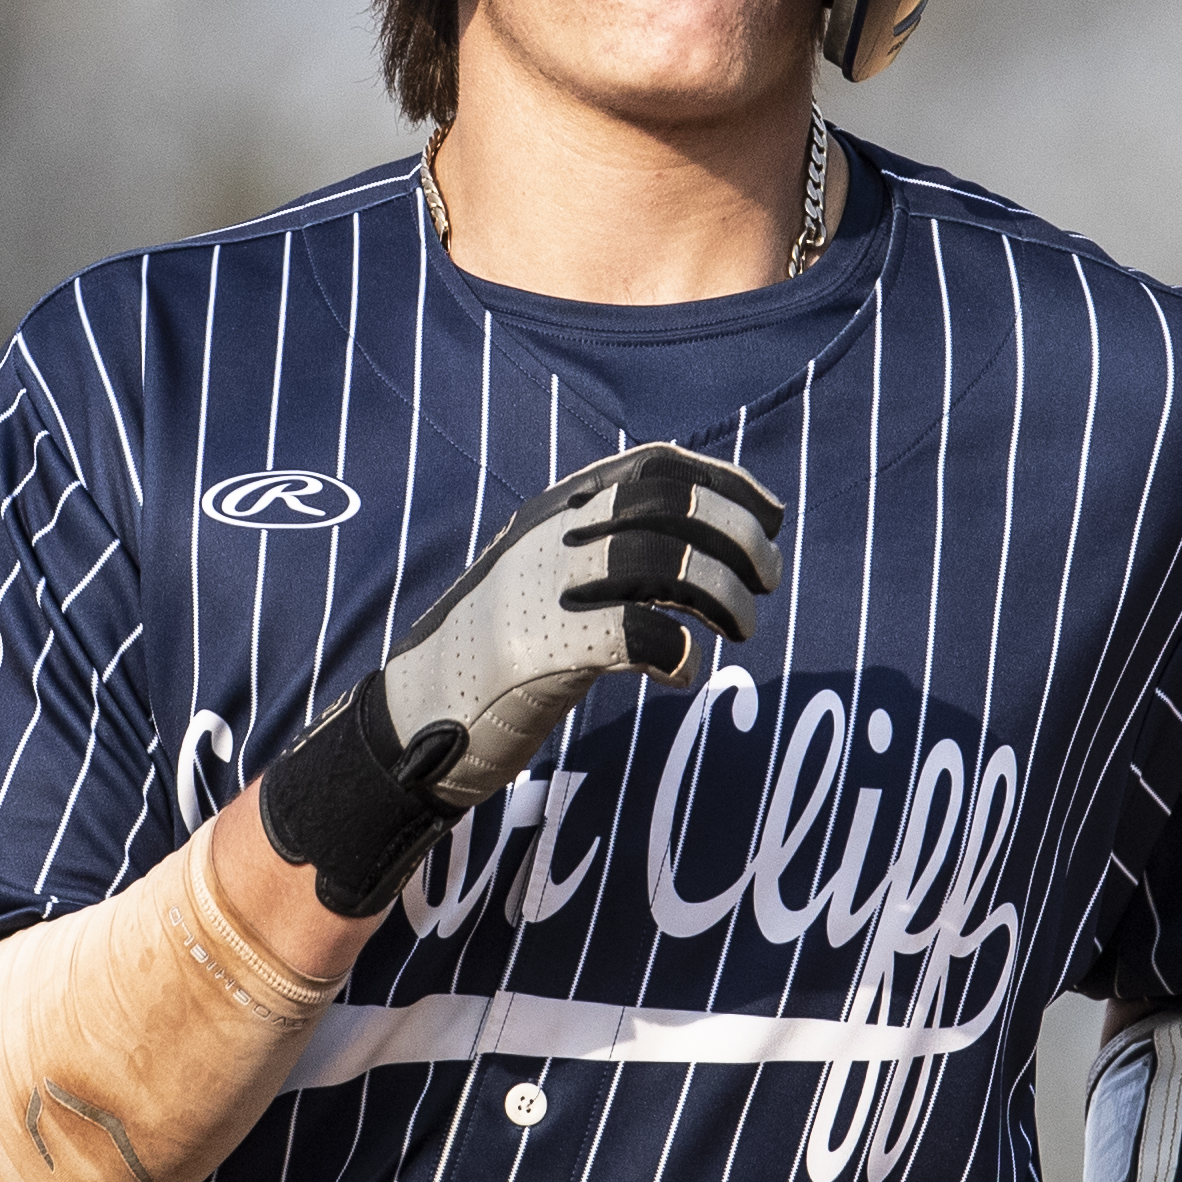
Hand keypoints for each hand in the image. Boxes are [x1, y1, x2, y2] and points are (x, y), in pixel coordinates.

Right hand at [387, 442, 784, 806]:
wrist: (413, 716)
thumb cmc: (498, 653)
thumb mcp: (548, 575)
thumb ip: (605, 546)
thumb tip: (704, 537)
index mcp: (554, 510)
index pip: (656, 465)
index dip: (726, 484)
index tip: (768, 517)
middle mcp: (548, 536)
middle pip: (669, 502)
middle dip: (736, 536)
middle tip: (766, 582)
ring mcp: (539, 588)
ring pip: (659, 559)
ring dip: (720, 593)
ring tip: (739, 629)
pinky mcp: (536, 651)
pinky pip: (634, 634)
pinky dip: (677, 652)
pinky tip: (681, 674)